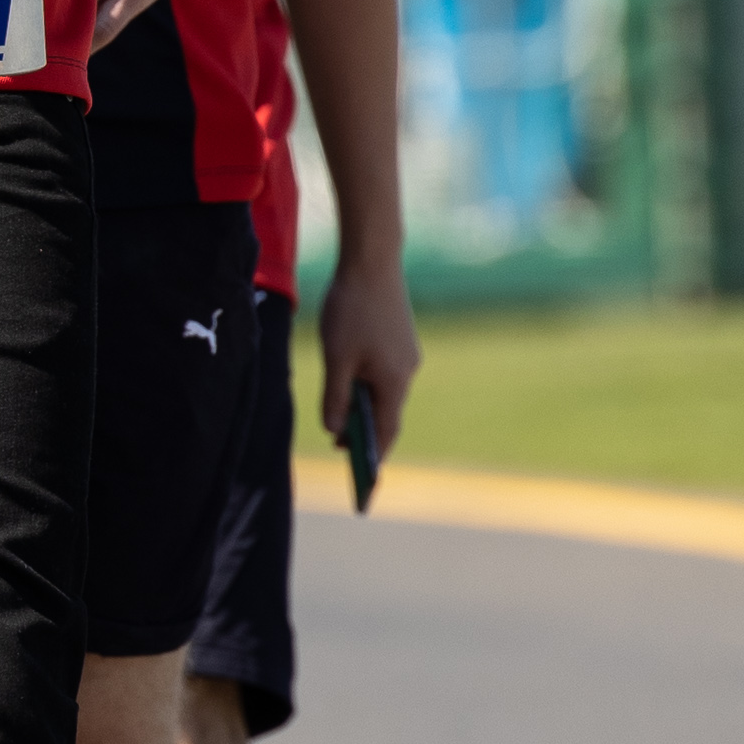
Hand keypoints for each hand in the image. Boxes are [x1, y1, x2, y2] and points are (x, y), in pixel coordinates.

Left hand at [313, 248, 421, 455]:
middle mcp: (408, 372)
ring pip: (385, 392)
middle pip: (387, 413)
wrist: (372, 259)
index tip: (363, 484)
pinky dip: (369, 386)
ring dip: (364, 407)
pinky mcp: (401, 339)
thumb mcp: (336, 358)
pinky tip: (349, 384)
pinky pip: (386, 373)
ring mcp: (407, 354)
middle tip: (340, 450)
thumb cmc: (352, 309)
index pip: (385, 432)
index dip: (373, 458)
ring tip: (339, 421)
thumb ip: (335, 398)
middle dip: (364, 433)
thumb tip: (335, 429)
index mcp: (394, 382)